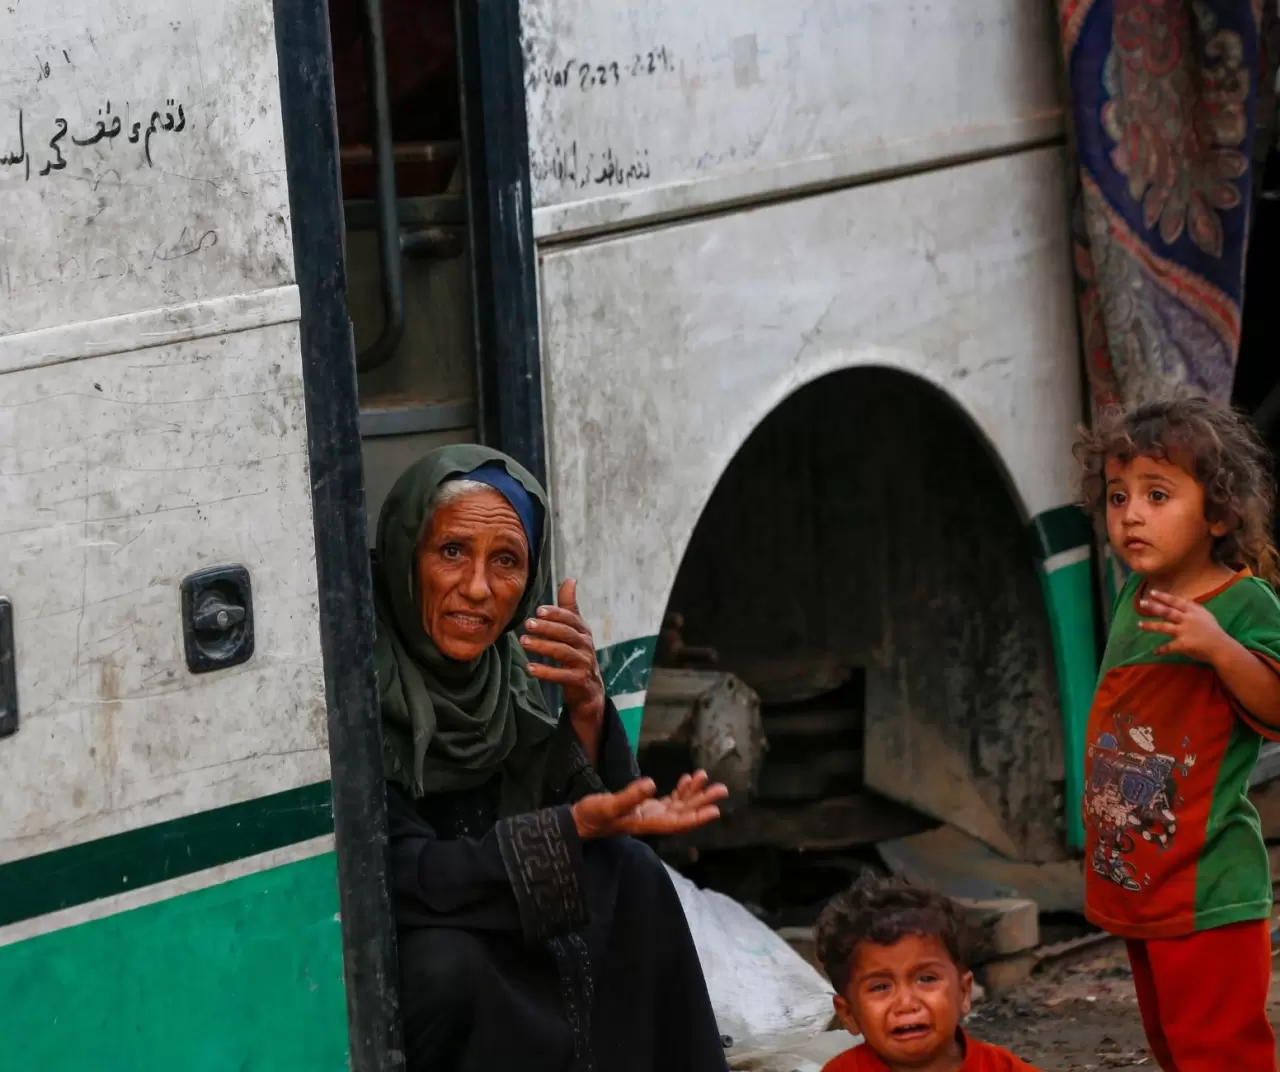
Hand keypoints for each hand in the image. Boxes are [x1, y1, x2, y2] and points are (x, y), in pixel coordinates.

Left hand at [522, 579, 604, 730]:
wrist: (589, 690)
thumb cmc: (577, 655)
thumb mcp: (575, 631)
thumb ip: (569, 607)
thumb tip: (570, 579)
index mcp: (583, 631)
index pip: (571, 618)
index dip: (556, 613)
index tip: (538, 610)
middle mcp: (586, 646)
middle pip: (567, 633)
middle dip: (547, 628)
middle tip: (527, 624)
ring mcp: (584, 664)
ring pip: (563, 653)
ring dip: (543, 647)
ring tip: (524, 643)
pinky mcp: (580, 681)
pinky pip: (562, 676)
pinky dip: (546, 672)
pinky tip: (530, 669)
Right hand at [571, 771, 729, 839]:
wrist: (581, 821)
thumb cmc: (593, 815)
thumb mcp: (608, 805)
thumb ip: (629, 796)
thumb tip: (651, 784)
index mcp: (647, 823)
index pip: (677, 822)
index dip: (696, 817)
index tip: (714, 810)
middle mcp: (653, 820)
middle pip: (683, 813)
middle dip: (702, 802)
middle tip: (722, 789)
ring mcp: (650, 814)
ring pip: (679, 805)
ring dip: (694, 793)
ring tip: (707, 777)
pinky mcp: (645, 807)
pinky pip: (669, 800)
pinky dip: (680, 790)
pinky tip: (688, 779)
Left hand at [1139, 590, 1229, 661]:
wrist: (1222, 647)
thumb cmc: (1213, 631)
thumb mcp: (1206, 615)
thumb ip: (1194, 608)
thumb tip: (1183, 600)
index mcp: (1193, 612)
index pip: (1176, 602)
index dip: (1164, 597)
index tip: (1151, 592)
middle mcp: (1188, 620)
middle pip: (1167, 612)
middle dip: (1153, 607)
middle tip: (1141, 603)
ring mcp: (1185, 632)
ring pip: (1164, 627)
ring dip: (1150, 625)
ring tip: (1139, 624)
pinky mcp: (1183, 644)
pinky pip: (1169, 647)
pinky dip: (1161, 649)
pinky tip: (1155, 652)